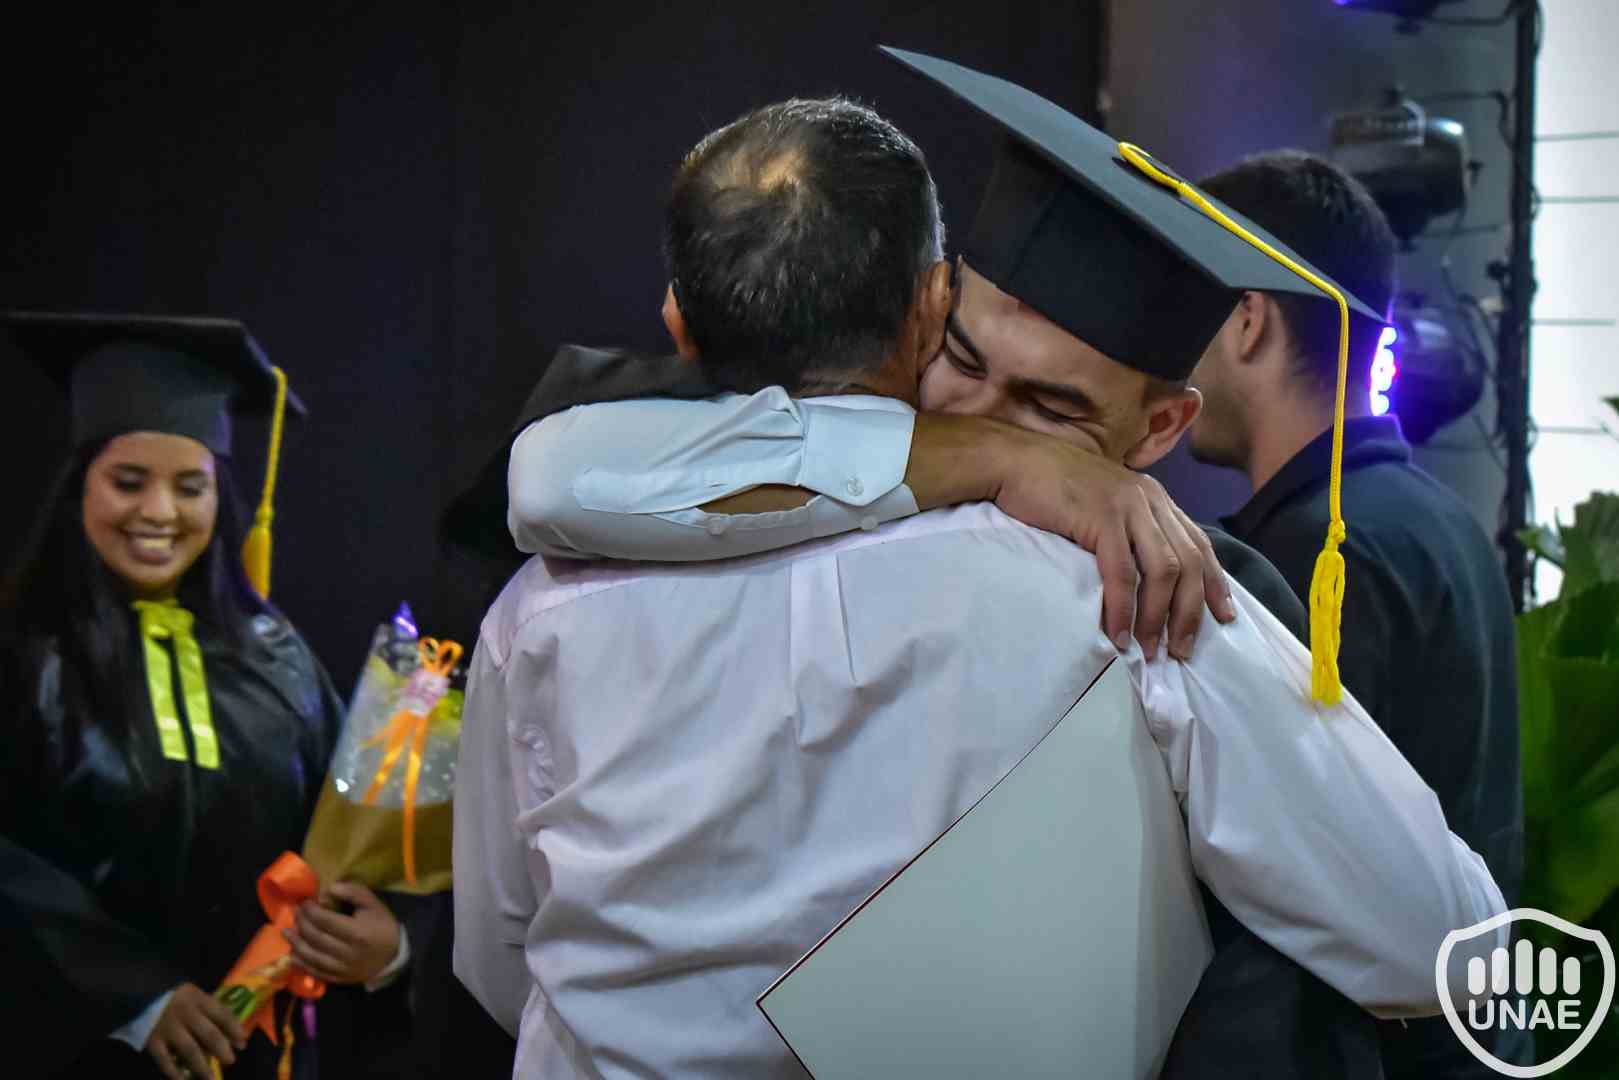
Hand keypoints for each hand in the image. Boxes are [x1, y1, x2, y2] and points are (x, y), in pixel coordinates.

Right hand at [145, 982, 245, 1079]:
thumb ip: (211, 1010)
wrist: (141, 997)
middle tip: (230, 1061)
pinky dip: (174, 1072)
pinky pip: (164, 1060)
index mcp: (198, 999)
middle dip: (222, 1049)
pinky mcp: (152, 1041)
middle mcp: (185, 1013)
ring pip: (189, 1049)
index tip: (242, 1044)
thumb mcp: (195, 995)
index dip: (234, 1030)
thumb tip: (233, 1031)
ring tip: (211, 1078)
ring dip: (202, 1066)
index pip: (222, 1014)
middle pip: (208, 1034)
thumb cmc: (176, 998)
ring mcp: (168, 1028)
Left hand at [283, 881, 400, 984]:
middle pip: (315, 937)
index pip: (324, 920)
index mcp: (357, 932)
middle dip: (301, 923)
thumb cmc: (383, 926)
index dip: (310, 910)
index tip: (305, 902)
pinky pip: (314, 972)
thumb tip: (329, 889)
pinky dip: (301, 963)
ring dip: (296, 943)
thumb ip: (353, 892)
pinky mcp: (338, 979)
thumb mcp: (373, 904)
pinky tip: (293, 954)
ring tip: (286, 932)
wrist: (393, 957)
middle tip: (296, 912)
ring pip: (311, 956)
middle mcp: (347, 952)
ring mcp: (341, 968)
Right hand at [913, 416, 1235, 657]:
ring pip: (1163, 570)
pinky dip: (1124, 608)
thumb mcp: (1103, 502)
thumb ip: (1127, 527)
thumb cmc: (1052, 486)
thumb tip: (1140, 575)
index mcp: (1155, 497)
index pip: (1199, 544)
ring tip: (1150, 649)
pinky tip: (1119, 634)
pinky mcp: (1101, 517)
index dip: (1214, 583)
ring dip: (1158, 617)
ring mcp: (1127, 506)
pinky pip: (1122, 572)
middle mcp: (1150, 499)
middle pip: (1189, 562)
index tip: (1224, 618)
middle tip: (1182, 650)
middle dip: (1190, 612)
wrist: (1013, 459)